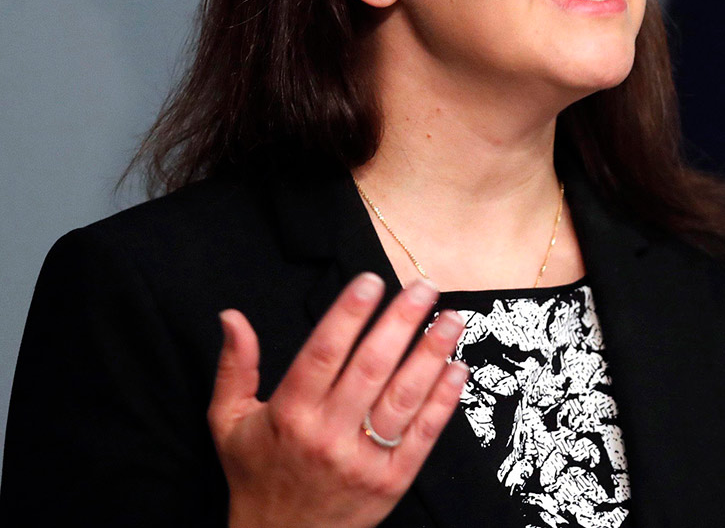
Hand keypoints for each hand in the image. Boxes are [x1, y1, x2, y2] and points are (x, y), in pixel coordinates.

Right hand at [208, 273, 469, 527]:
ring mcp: (362, 459)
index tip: (373, 281)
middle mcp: (327, 434)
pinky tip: (457, 369)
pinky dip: (443, 400)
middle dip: (401, 322)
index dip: (349, 314)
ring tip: (451, 319)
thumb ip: (235, 367)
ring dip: (431, 354)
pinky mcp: (390, 481)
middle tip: (425, 286)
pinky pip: (422, 434)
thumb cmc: (257, 475)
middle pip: (371, 367)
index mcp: (289, 413)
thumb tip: (232, 316)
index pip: (324, 352)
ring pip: (403, 397)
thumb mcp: (229, 423)